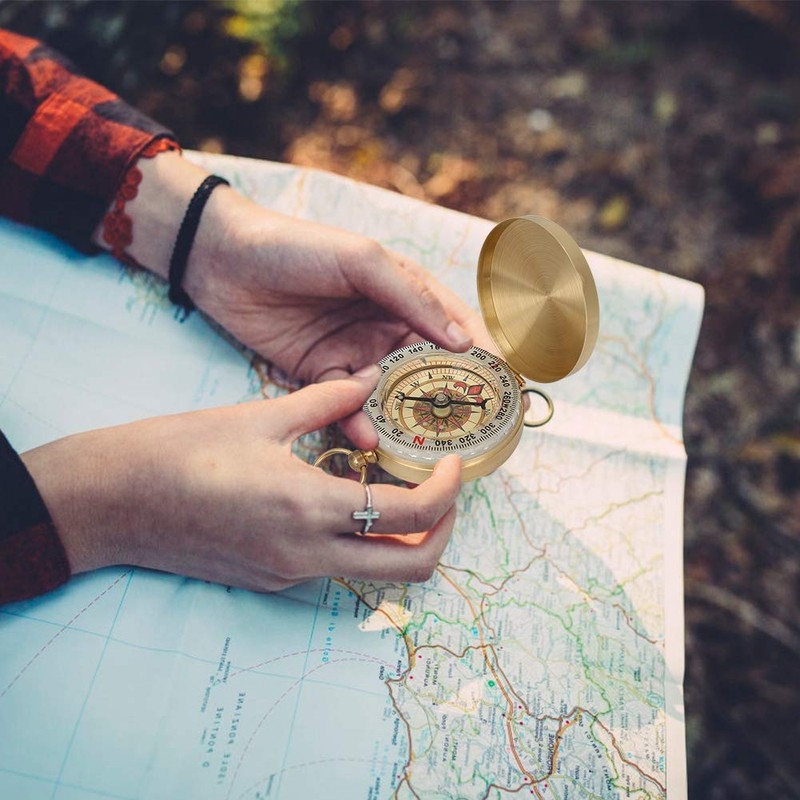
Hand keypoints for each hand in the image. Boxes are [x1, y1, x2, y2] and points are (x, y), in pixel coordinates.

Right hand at [21, 371, 461, 590]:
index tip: (453, 462)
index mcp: (309, 505)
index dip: (448, 490)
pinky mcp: (270, 579)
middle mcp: (307, 553)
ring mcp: (288, 574)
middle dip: (443, 532)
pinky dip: (356, 538)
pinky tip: (337, 496)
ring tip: (393, 486)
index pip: (411, 516)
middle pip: (412, 570)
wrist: (110, 503)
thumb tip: (366, 380)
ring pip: (375, 573)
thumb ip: (325, 399)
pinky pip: (334, 566)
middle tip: (443, 490)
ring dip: (401, 537)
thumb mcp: (260, 416)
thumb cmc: (178, 450)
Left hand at [96, 153, 496, 446]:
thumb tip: (463, 342)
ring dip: (407, 421)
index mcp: (406, 293)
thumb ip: (412, 298)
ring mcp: (355, 353)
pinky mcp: (321, 374)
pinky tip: (369, 439)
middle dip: (452, 402)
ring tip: (425, 450)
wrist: (223, 259)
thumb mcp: (363, 261)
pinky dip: (358, 423)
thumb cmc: (299, 247)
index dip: (487, 360)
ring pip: (392, 396)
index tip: (512, 392)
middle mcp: (387, 326)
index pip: (457, 329)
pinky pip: (347, 406)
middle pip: (430, 370)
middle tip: (475, 435)